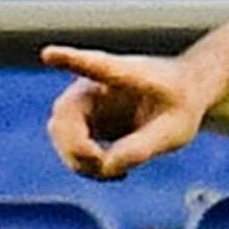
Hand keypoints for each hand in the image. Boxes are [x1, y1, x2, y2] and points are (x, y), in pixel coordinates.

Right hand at [43, 45, 210, 180]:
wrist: (180, 99)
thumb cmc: (180, 105)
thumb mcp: (175, 130)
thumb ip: (143, 146)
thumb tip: (107, 165)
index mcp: (126, 74)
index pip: (95, 66)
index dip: (71, 60)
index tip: (49, 54)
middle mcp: (95, 84)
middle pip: (65, 115)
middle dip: (76, 148)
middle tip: (104, 167)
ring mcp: (85, 102)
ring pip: (61, 133)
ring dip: (79, 161)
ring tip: (117, 173)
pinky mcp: (82, 121)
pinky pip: (69, 146)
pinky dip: (85, 165)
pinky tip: (116, 172)